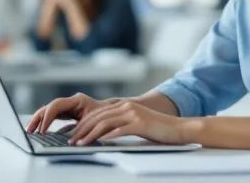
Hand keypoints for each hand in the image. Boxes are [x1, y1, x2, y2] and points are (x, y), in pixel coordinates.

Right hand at [26, 93, 112, 133]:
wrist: (114, 112)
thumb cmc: (108, 117)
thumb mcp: (95, 123)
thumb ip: (81, 129)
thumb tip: (68, 139)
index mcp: (78, 100)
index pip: (56, 106)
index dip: (47, 118)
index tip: (42, 131)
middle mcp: (72, 101)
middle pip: (49, 107)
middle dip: (38, 118)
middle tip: (29, 130)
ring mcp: (69, 106)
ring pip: (49, 111)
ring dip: (39, 120)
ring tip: (30, 131)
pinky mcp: (68, 112)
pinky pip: (53, 116)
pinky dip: (45, 123)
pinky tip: (39, 132)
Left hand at [69, 99, 189, 145]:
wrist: (179, 129)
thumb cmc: (158, 130)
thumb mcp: (136, 124)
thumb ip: (120, 125)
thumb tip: (102, 135)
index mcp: (124, 105)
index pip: (98, 113)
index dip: (83, 123)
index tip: (72, 133)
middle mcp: (127, 106)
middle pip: (98, 117)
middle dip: (81, 129)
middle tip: (70, 139)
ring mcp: (134, 114)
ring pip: (105, 123)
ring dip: (89, 134)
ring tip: (79, 143)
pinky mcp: (140, 123)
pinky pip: (120, 130)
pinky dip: (107, 137)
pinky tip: (98, 143)